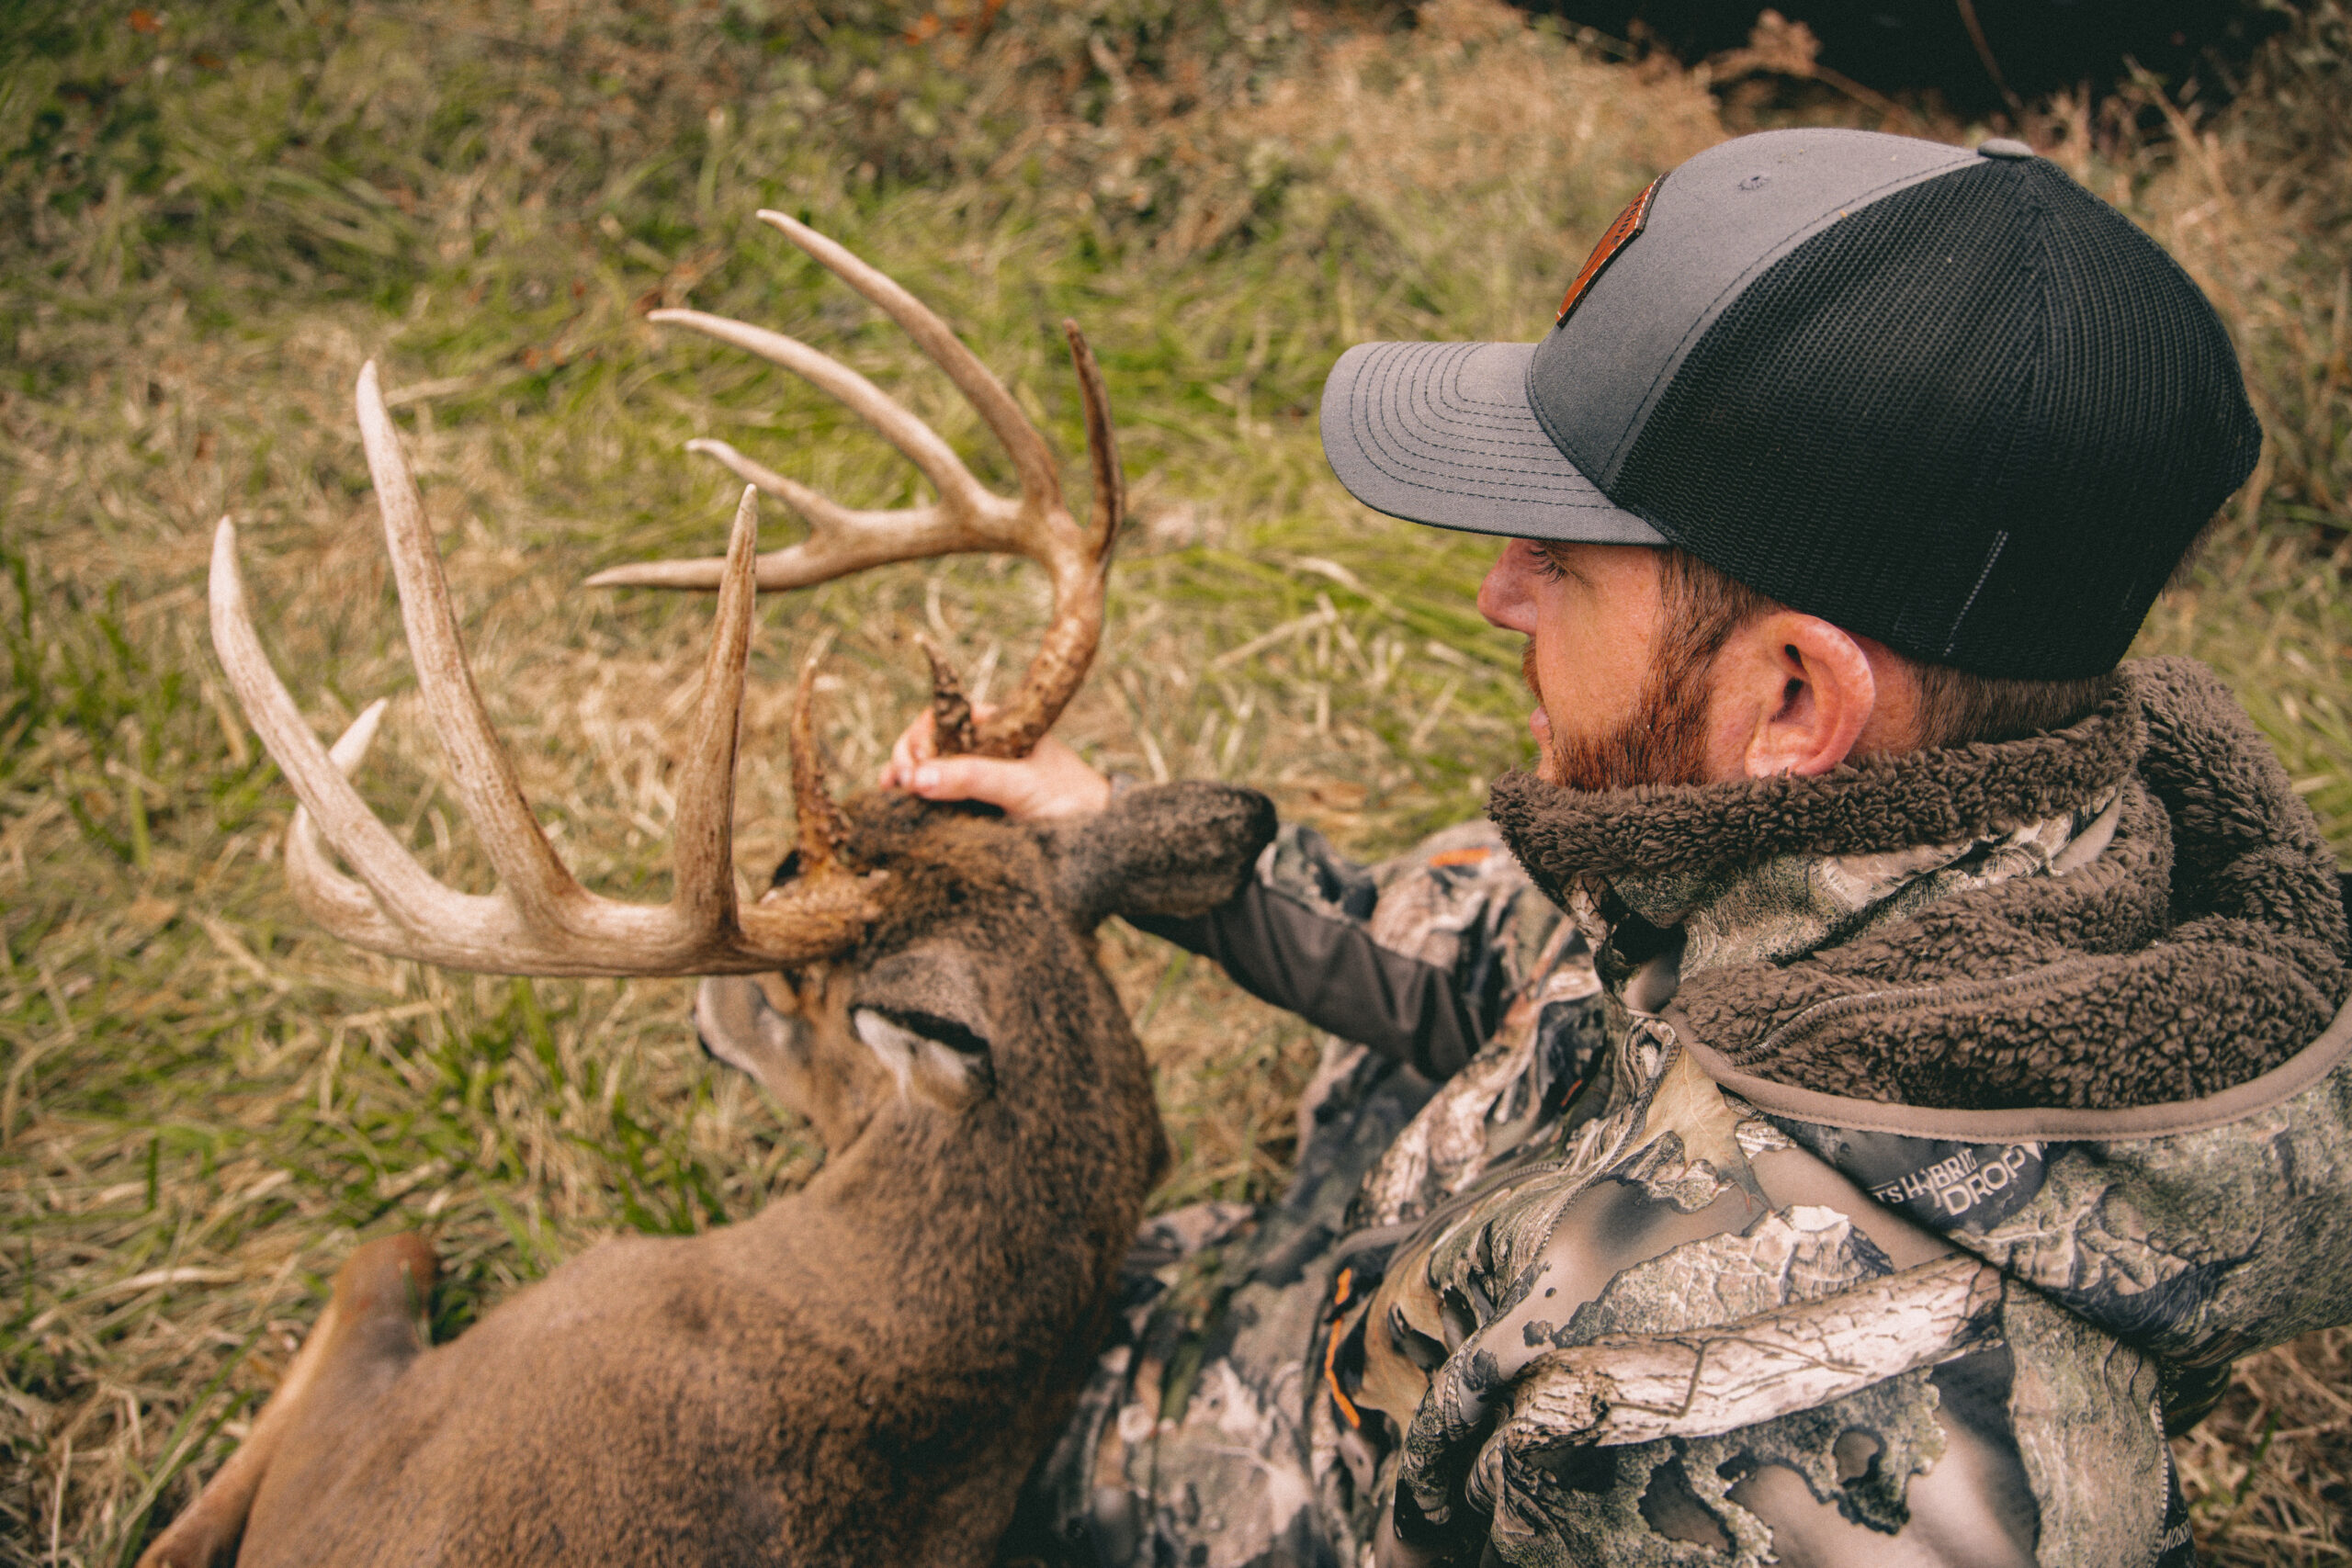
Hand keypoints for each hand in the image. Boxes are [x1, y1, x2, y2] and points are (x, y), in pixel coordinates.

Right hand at [879, 706, 1113, 821]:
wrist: (1098, 835)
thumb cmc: (1068, 797)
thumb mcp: (1020, 785)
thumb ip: (973, 778)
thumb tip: (919, 777)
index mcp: (996, 726)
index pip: (943, 720)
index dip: (920, 737)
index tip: (912, 764)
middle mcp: (982, 748)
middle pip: (928, 744)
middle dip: (907, 759)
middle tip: (898, 783)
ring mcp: (977, 777)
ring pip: (929, 771)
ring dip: (906, 780)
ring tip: (892, 796)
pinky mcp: (974, 807)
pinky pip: (937, 798)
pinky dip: (916, 801)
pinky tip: (900, 808)